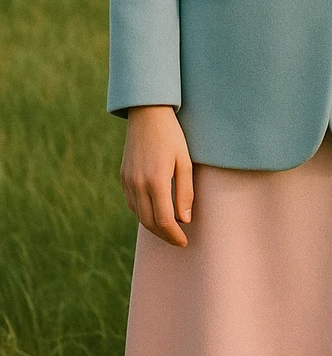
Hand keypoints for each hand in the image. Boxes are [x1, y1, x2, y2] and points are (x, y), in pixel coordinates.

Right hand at [120, 105, 193, 247]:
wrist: (147, 114)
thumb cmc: (171, 135)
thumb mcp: (184, 160)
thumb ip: (185, 191)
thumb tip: (184, 219)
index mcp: (156, 181)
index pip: (164, 220)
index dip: (174, 235)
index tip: (184, 241)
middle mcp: (138, 184)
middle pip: (149, 222)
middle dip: (164, 235)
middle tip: (178, 240)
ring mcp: (128, 181)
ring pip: (138, 215)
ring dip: (153, 227)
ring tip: (168, 230)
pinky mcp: (123, 177)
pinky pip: (131, 203)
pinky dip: (142, 213)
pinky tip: (153, 213)